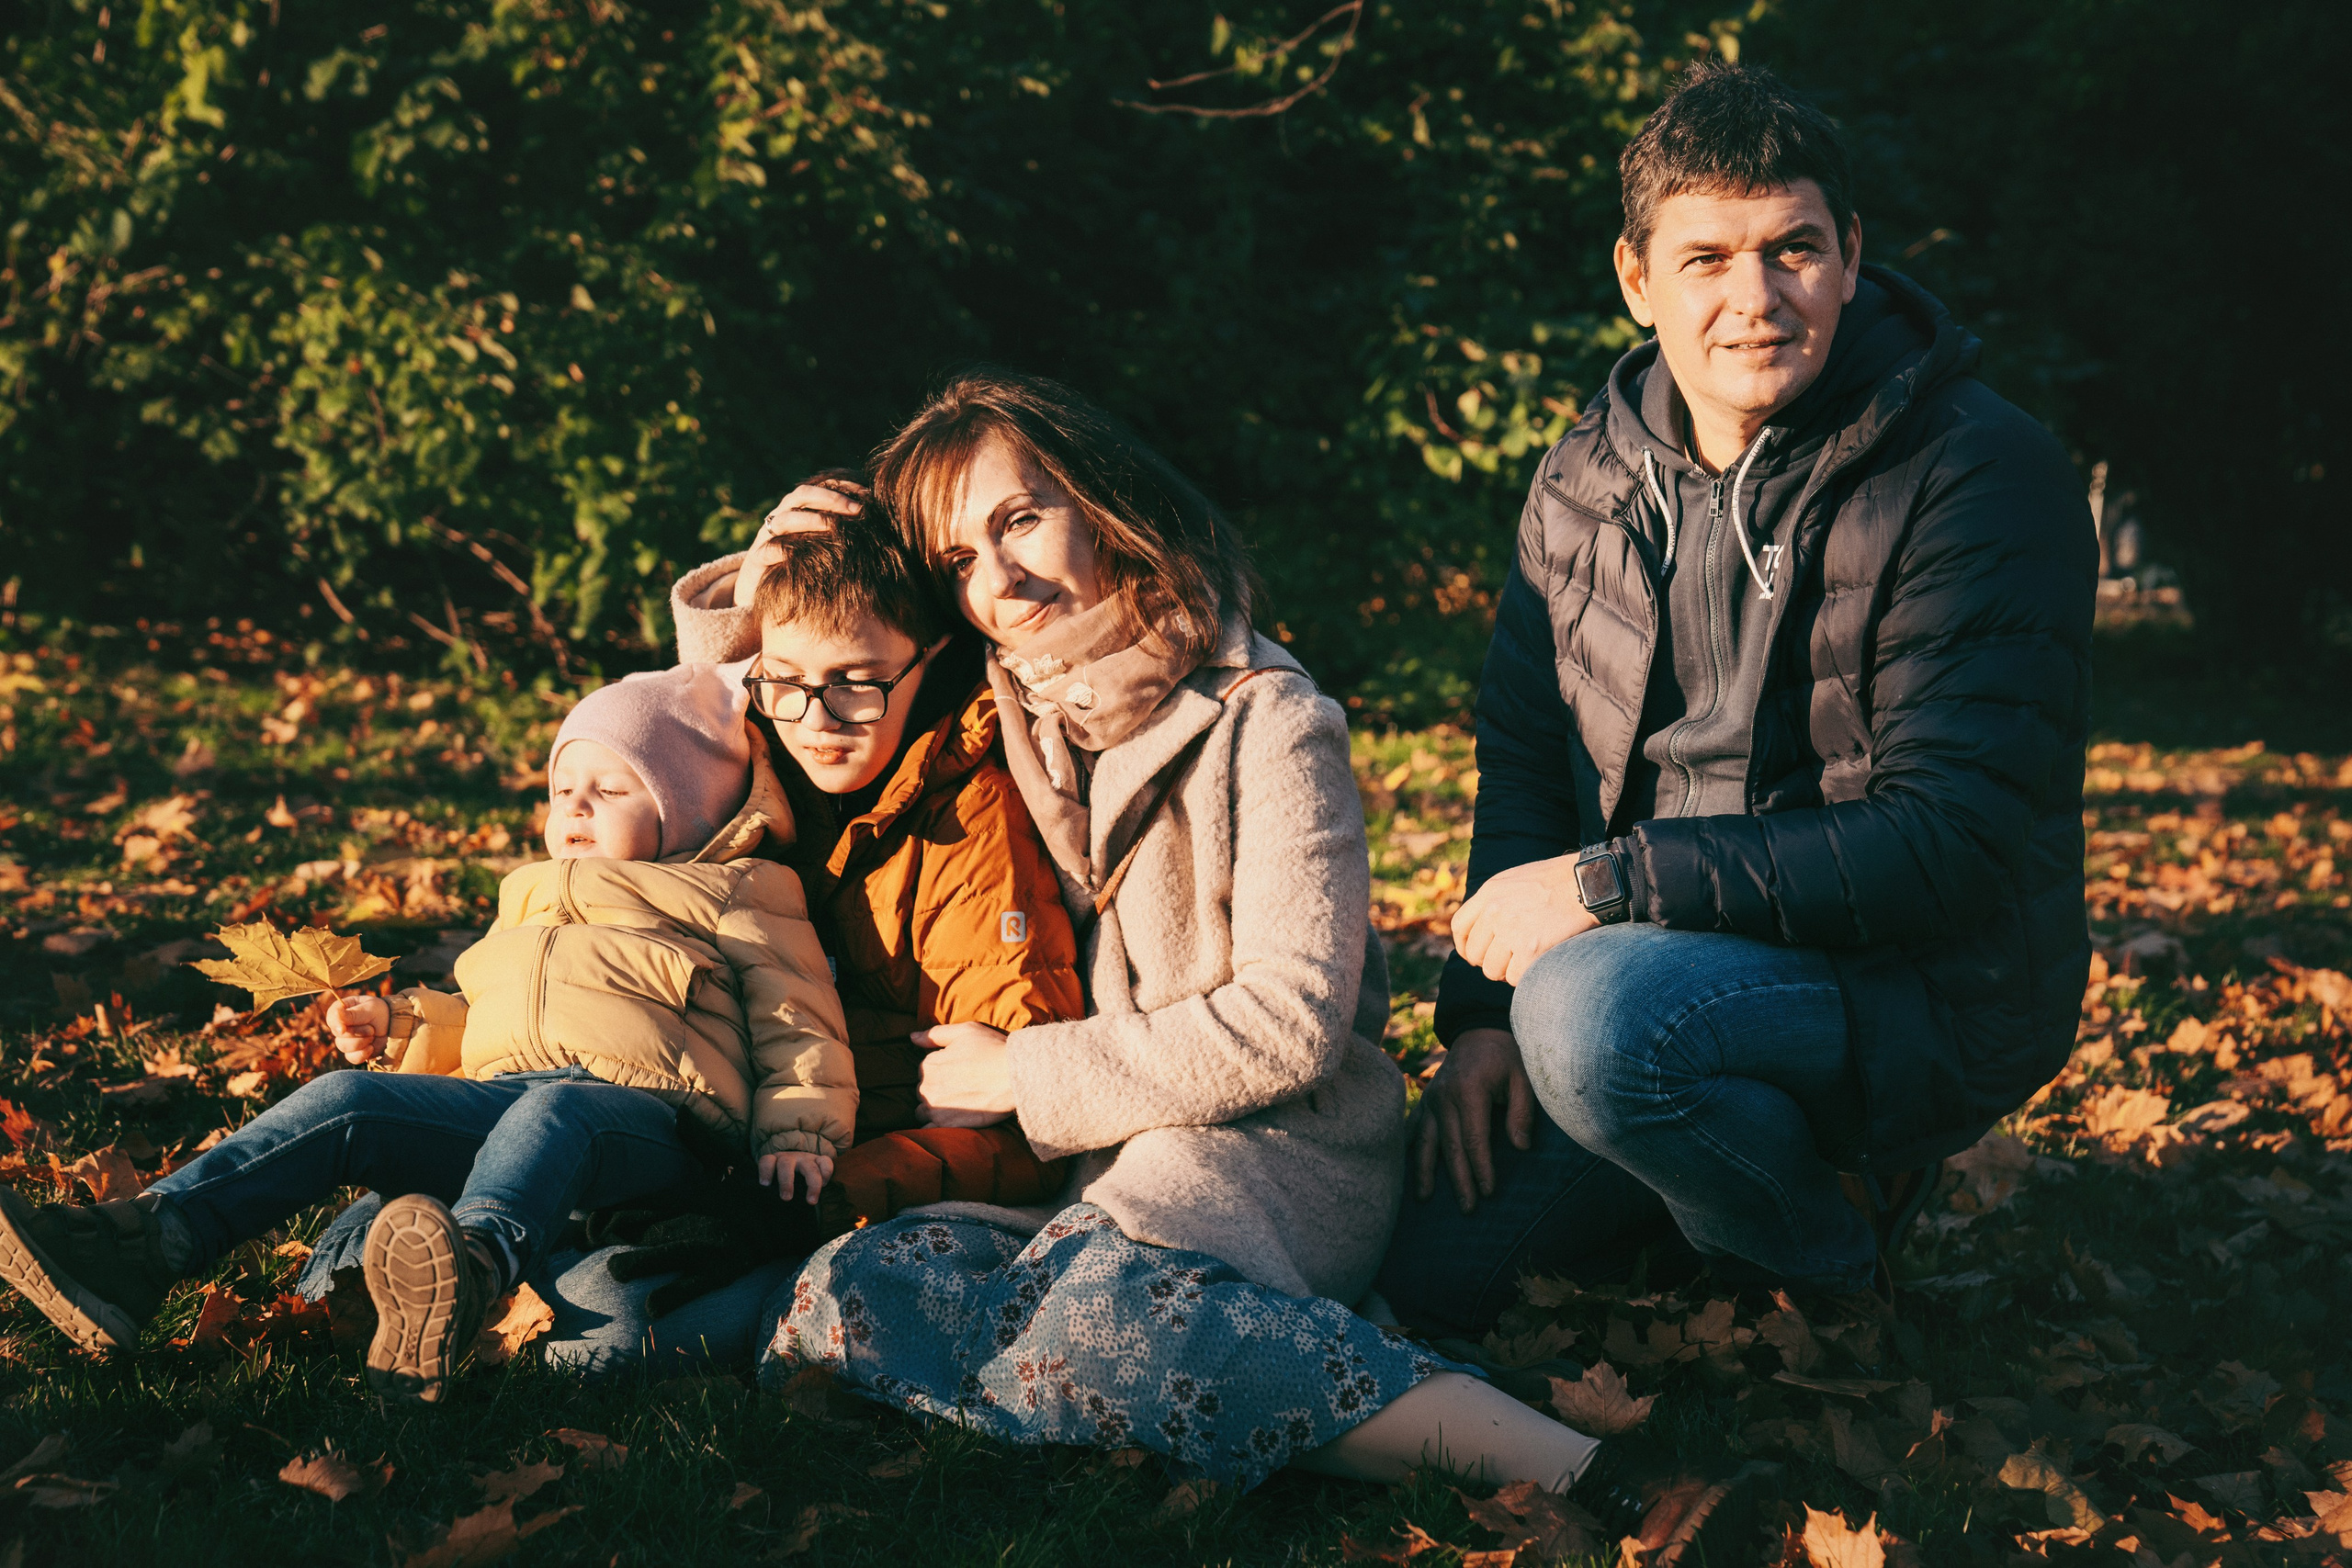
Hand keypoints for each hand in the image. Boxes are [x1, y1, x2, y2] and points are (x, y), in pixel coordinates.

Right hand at [325, 994, 390, 1063]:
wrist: (395, 1026)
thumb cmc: (381, 1012)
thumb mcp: (370, 1009)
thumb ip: (353, 1014)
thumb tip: (336, 1015)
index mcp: (343, 1009)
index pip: (331, 1017)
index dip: (335, 1024)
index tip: (343, 1029)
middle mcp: (342, 1025)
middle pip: (338, 1034)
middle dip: (357, 1032)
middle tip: (371, 1027)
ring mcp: (347, 1039)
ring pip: (343, 1047)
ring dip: (361, 1042)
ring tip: (373, 1034)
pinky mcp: (354, 1051)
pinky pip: (351, 1058)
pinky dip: (362, 1054)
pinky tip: (371, 1047)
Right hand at [732, 480, 868, 607]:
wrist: (759, 588)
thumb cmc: (799, 564)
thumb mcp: (820, 545)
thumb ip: (840, 532)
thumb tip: (879, 524)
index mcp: (798, 509)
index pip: (820, 487)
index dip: (842, 487)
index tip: (867, 494)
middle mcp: (781, 517)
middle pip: (802, 496)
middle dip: (830, 499)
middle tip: (856, 509)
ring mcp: (766, 537)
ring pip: (784, 519)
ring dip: (810, 520)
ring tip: (833, 527)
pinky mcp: (756, 561)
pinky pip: (767, 551)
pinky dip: (782, 550)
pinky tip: (799, 554)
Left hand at [758, 1150, 835, 1204]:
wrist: (798, 1168)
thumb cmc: (782, 1182)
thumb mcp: (773, 1184)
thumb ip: (770, 1192)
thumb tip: (766, 1209)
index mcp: (775, 1162)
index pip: (767, 1161)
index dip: (765, 1171)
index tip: (765, 1185)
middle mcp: (789, 1158)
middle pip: (786, 1164)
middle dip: (786, 1182)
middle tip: (786, 1198)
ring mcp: (806, 1158)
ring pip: (809, 1167)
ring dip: (812, 1184)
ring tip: (811, 1201)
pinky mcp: (819, 1159)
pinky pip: (825, 1162)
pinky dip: (826, 1172)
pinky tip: (824, 1185)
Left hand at [914, 1021, 1015, 1128]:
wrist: (1015, 1076)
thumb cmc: (992, 1049)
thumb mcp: (965, 1031)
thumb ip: (935, 1034)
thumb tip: (912, 1037)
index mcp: (929, 1064)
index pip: (925, 1068)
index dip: (942, 1068)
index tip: (958, 1070)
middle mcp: (927, 1086)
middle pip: (923, 1089)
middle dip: (936, 1088)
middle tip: (960, 1086)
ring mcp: (935, 1108)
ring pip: (923, 1110)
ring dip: (934, 1107)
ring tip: (957, 1104)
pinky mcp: (946, 1125)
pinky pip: (928, 1129)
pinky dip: (934, 1125)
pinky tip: (949, 1120)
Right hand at [1414, 1028, 1535, 1213]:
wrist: (1480, 1029)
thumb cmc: (1507, 1056)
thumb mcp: (1523, 1078)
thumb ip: (1522, 1112)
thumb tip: (1520, 1148)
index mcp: (1469, 1091)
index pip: (1474, 1139)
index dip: (1481, 1168)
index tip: (1488, 1192)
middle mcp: (1444, 1097)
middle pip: (1450, 1147)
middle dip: (1459, 1180)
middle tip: (1468, 1209)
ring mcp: (1430, 1099)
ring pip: (1424, 1142)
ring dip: (1424, 1171)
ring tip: (1425, 1199)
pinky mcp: (1425, 1100)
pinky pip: (1413, 1128)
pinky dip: (1410, 1149)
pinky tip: (1406, 1169)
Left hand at [1451, 853, 1597, 985]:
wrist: (1588, 883)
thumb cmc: (1557, 881)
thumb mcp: (1516, 880)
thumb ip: (1495, 900)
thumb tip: (1483, 927)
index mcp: (1489, 893)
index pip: (1460, 928)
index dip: (1465, 946)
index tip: (1476, 955)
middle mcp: (1495, 911)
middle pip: (1475, 954)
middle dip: (1489, 962)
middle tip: (1507, 962)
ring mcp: (1511, 931)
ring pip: (1492, 971)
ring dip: (1506, 972)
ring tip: (1523, 963)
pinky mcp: (1531, 949)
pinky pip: (1515, 977)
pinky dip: (1524, 977)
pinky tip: (1536, 966)